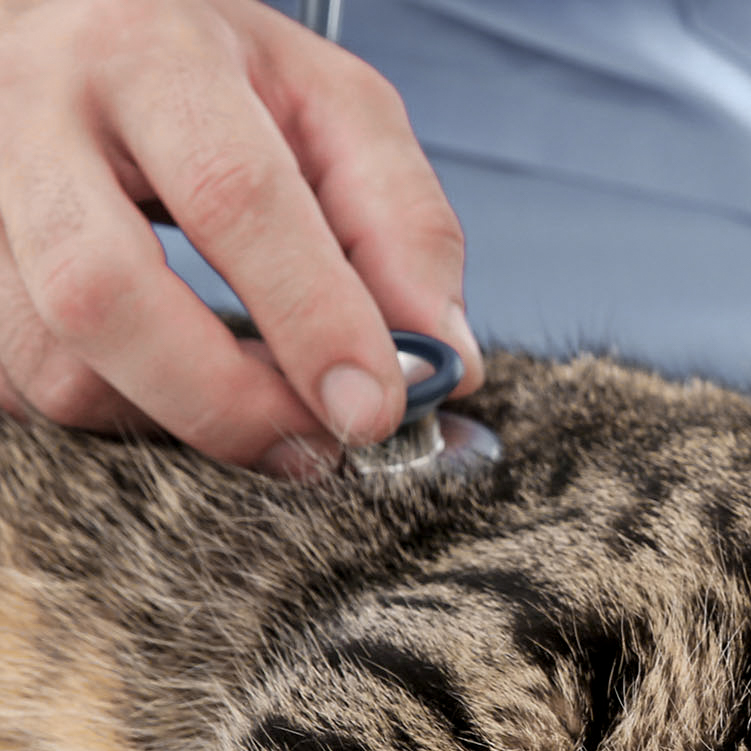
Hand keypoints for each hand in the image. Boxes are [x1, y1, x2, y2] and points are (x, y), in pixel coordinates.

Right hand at [0, 0, 481, 476]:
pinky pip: (19, 384)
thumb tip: (445, 363)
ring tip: (262, 411)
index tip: (375, 408)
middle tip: (315, 445)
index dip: (311, 316)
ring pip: (50, 356)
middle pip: (103, 291)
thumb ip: (403, 226)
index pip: (232, 195)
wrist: (76, 28)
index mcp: (152, 53)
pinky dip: (116, 413)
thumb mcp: (336, 110)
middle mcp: (35, 110)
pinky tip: (177, 388)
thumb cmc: (219, 76)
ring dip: (172, 420)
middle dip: (224, 400)